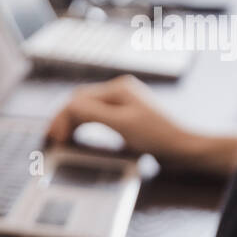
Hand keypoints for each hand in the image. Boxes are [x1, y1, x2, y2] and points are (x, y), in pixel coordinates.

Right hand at [47, 75, 218, 163]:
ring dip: (72, 122)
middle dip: (64, 119)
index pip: (78, 99)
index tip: (56, 137)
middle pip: (80, 101)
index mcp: (118, 88)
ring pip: (87, 109)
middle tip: (53, 139)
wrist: (183, 148)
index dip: (63, 117)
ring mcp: (122, 102)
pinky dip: (84, 125)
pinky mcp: (125, 114)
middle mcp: (119, 90)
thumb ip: (92, 112)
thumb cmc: (158, 136)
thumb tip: (68, 107)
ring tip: (61, 138)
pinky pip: (97, 116)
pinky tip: (78, 134)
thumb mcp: (121, 124)